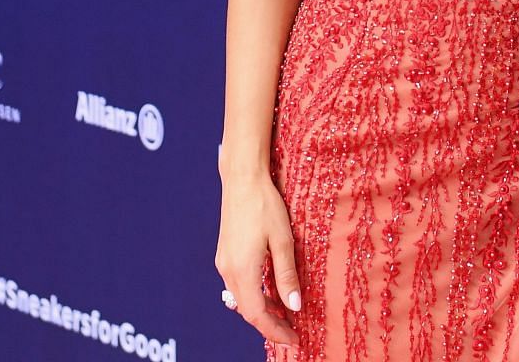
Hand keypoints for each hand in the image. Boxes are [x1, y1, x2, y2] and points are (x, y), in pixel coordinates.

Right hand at [215, 174, 302, 346]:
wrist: (242, 179)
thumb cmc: (265, 205)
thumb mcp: (283, 240)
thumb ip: (287, 275)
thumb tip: (295, 306)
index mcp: (243, 270)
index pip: (257, 314)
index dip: (275, 331)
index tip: (294, 340)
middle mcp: (228, 270)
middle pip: (247, 310)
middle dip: (269, 325)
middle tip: (292, 333)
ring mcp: (224, 262)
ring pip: (241, 298)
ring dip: (261, 310)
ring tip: (284, 315)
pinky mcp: (225, 253)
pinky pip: (238, 284)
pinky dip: (254, 294)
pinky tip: (269, 291)